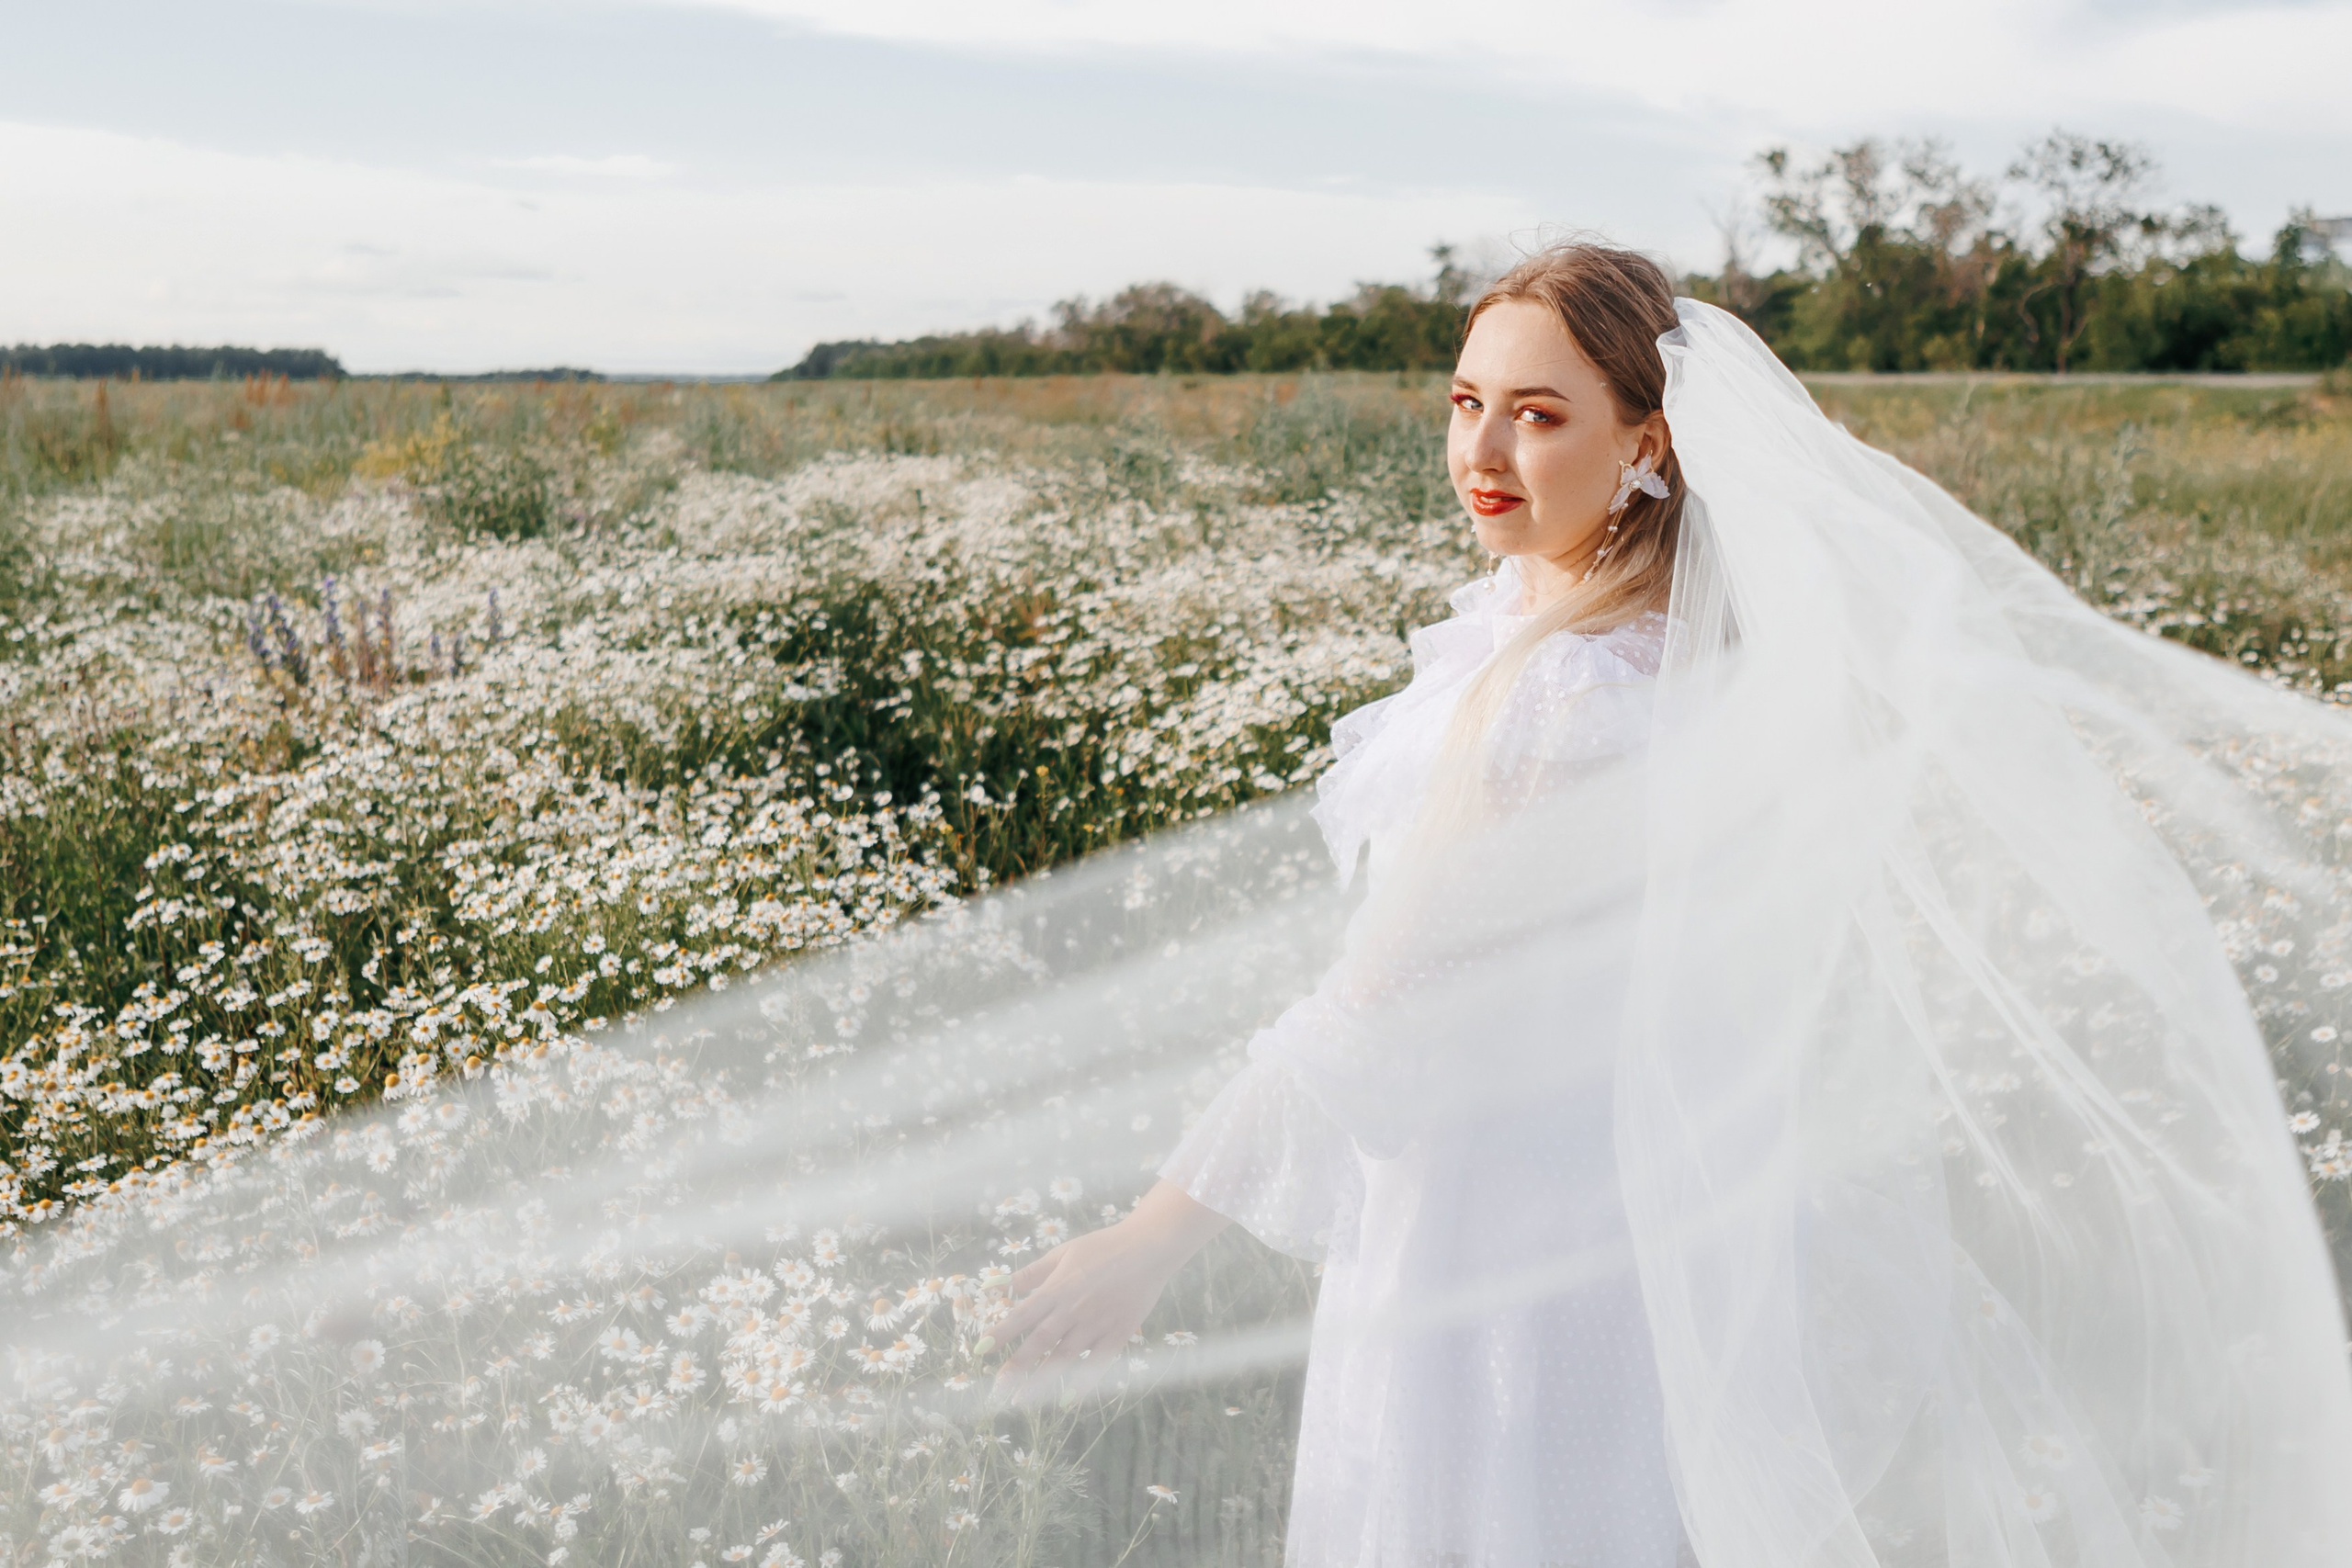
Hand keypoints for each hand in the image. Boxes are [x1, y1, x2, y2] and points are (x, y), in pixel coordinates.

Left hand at [987, 1181, 1227, 1401]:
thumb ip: (1033, 1272)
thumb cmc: (1103, 1246)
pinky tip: (1068, 1400)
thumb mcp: (1064, 1252)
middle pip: (1041, 1341)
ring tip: (1022, 1400)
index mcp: (1058, 1287)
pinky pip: (1099, 1362)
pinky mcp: (1119, 1333)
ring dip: (1042, 1379)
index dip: (1002, 1332)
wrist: (1149, 1247)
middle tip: (997, 1388)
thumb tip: (1000, 1284)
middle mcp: (1074, 1309)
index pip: (1023, 1313)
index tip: (980, 1349)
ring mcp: (1097, 1323)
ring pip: (1065, 1356)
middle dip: (1017, 1365)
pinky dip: (1084, 1381)